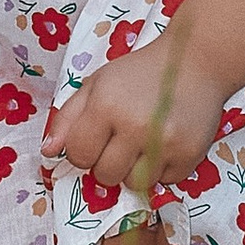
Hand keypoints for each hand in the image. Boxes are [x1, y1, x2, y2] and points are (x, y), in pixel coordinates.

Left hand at [42, 31, 225, 194]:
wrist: (196, 60)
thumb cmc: (140, 72)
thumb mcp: (97, 84)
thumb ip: (67, 118)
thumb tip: (48, 152)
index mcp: (106, 106)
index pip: (79, 155)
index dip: (83, 151)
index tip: (95, 138)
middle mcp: (136, 127)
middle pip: (106, 176)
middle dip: (107, 164)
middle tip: (121, 141)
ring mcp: (165, 143)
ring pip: (135, 184)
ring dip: (134, 170)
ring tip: (143, 143)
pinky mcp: (190, 154)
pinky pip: (165, 181)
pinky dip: (162, 169)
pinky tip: (165, 143)